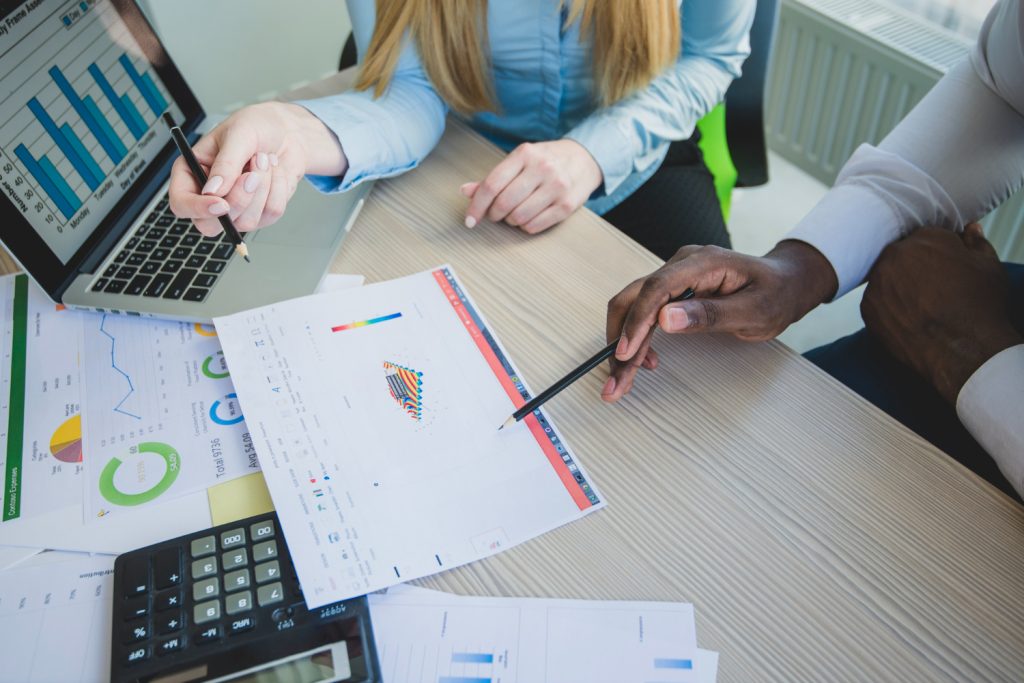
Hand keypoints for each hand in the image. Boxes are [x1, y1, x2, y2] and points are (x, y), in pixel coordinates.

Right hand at [168, 102, 345, 235]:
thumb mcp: (238, 135)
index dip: (198, 208)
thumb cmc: (256, 126)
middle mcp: (210, 195)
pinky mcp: (261, 213)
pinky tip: (274, 171)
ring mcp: (236, 209)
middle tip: (252, 173)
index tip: (221, 203)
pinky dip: (278, 189)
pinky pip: (271, 213)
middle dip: (238, 200)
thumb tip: (213, 192)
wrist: (287, 130)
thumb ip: (226, 164)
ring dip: (262, 188)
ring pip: (246, 221)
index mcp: (192, 173)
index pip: (181, 203)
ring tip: (264, 160)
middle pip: (211, 225)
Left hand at [460, 140, 601, 233]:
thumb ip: (493, 177)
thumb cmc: (545, 161)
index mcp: (524, 154)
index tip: (470, 220)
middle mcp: (542, 168)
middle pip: (504, 203)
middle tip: (496, 214)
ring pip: (518, 218)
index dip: (477, 206)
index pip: (492, 184)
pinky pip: (534, 226)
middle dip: (494, 214)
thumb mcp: (519, 161)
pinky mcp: (567, 205)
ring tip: (515, 213)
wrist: (583, 159)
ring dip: (510, 221)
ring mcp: (557, 187)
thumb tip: (465, 191)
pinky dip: (525, 227)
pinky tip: (528, 217)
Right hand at [602, 240, 837, 401]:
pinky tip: (645, 361)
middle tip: (616, 379)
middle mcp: (682, 264)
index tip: (626, 353)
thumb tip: (665, 318)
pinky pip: (646, 312)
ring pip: (635, 308)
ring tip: (622, 380)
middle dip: (620, 339)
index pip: (656, 288)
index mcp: (703, 263)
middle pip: (634, 297)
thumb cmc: (776, 295)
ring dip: (624, 344)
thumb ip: (711, 314)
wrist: (787, 283)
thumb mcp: (754, 311)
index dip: (637, 321)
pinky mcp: (673, 291)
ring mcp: (675, 276)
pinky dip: (638, 339)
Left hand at [861, 224, 1021, 403]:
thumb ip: (976, 243)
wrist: (963, 349)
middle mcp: (895, 254)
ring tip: (923, 306)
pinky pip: (877, 302)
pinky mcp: (867, 308)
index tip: (946, 271)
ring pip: (886, 278)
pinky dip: (889, 309)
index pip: (925, 238)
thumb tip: (969, 229)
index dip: (937, 255)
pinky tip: (910, 319)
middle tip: (933, 290)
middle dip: (914, 268)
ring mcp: (877, 282)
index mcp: (925, 237)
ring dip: (899, 287)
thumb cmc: (980, 306)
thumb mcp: (989, 267)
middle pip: (901, 256)